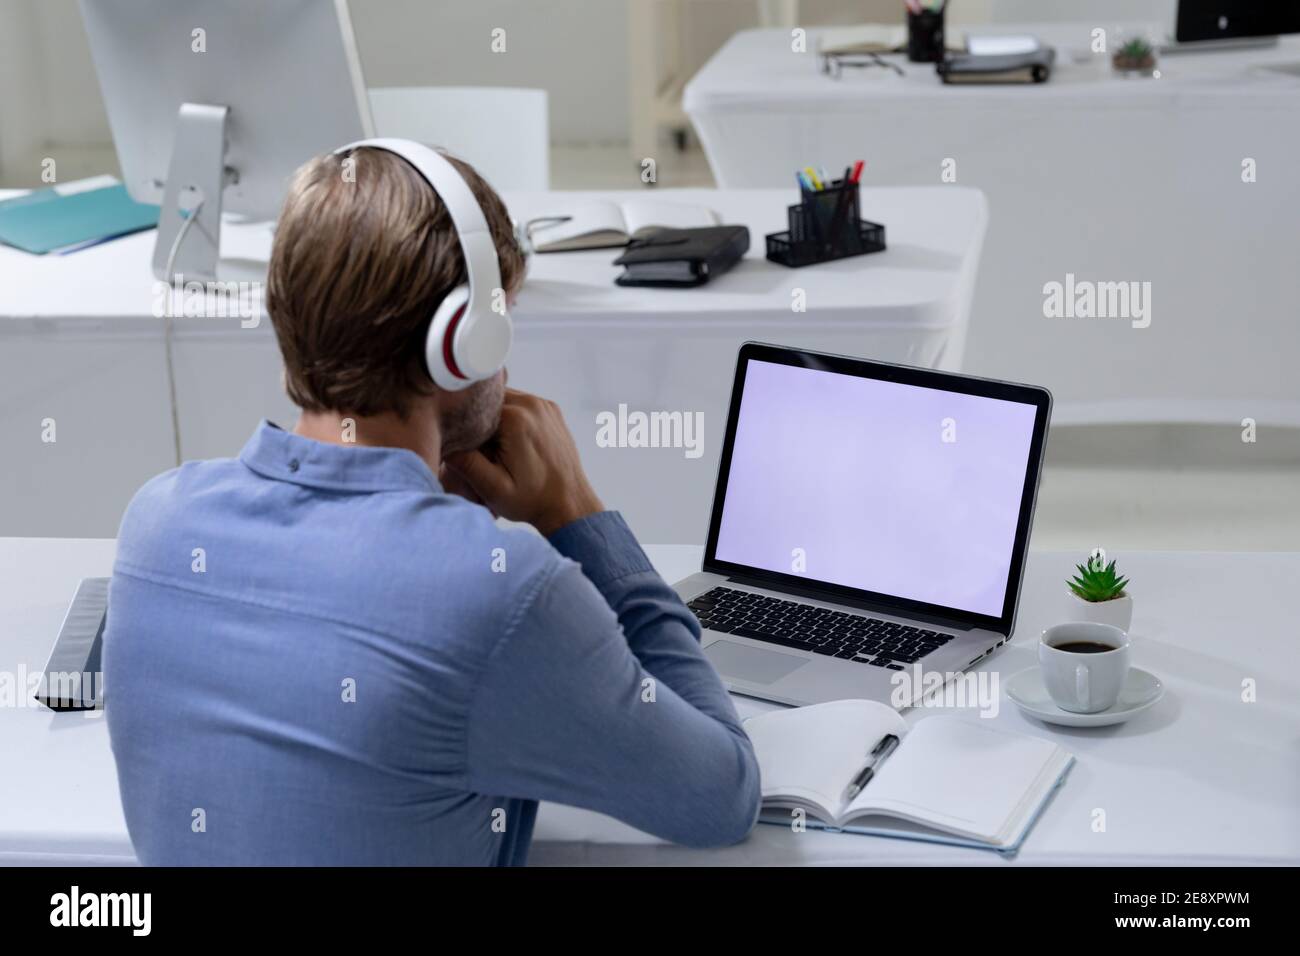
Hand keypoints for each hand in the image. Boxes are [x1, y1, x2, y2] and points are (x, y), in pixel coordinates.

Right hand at [442, 388, 603, 535]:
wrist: (569, 504)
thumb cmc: (531, 500)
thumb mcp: (493, 489)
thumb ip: (466, 464)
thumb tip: (442, 442)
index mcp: (515, 419)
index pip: (473, 406)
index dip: (463, 425)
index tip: (464, 446)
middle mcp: (531, 404)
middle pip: (488, 400)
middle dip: (478, 420)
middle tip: (480, 449)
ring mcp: (544, 405)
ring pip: (503, 400)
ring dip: (494, 418)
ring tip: (495, 447)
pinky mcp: (551, 410)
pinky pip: (520, 404)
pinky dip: (510, 418)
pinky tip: (510, 443)